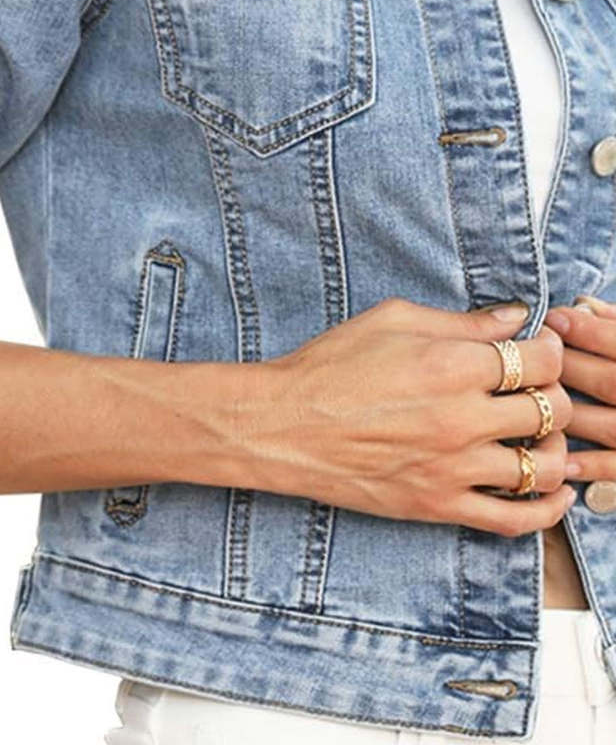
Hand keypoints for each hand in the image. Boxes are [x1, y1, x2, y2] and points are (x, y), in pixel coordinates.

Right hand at [225, 297, 574, 536]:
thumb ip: (460, 321)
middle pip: (553, 410)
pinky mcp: (437, 505)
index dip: (549, 351)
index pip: (541, 360)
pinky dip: (547, 510)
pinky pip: (515, 519)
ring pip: (546, 466)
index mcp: (452, 365)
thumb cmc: (328, 367)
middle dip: (554, 396)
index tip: (539, 351)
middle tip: (536, 392)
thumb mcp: (390, 321)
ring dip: (554, 449)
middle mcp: (461, 418)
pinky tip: (553, 493)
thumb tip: (513, 317)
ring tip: (539, 438)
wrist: (282, 425)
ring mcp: (452, 467)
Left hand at [543, 295, 615, 483]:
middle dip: (567, 367)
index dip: (588, 330)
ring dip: (566, 414)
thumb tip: (582, 305)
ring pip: (607, 425)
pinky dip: (589, 464)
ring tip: (530, 399)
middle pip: (610, 381)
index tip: (552, 317)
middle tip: (531, 357)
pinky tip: (558, 457)